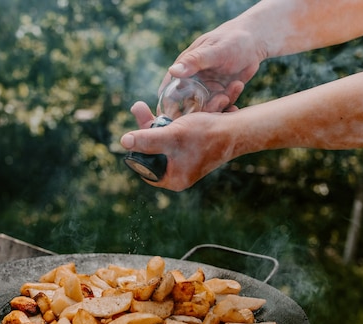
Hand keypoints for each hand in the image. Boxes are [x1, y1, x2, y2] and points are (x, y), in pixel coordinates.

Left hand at [121, 101, 237, 191]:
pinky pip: (176, 136)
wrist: (239, 129)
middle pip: (153, 151)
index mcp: (173, 179)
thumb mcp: (172, 136)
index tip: (133, 129)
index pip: (144, 166)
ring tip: (144, 106)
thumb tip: (123, 142)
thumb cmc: (207, 135)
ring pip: (163, 140)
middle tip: (138, 107)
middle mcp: (179, 174)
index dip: (137, 147)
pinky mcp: (193, 149)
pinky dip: (171, 122)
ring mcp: (186, 162)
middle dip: (145, 128)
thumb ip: (147, 140)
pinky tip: (165, 110)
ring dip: (156, 122)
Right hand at [159, 18, 264, 111]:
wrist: (253, 42)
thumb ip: (194, 61)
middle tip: (222, 99)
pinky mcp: (220, 98)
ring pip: (206, 112)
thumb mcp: (213, 50)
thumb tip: (173, 71)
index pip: (168, 95)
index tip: (181, 117)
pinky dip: (229, 106)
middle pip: (188, 109)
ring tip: (234, 87)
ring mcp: (206, 93)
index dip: (169, 110)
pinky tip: (237, 90)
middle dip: (203, 110)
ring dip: (219, 106)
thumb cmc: (230, 40)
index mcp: (182, 73)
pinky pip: (221, 109)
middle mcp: (191, 85)